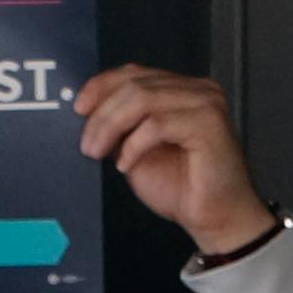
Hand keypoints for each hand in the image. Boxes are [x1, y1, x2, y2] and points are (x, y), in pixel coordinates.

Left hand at [74, 64, 276, 255]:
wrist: (214, 218)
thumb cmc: (181, 188)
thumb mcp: (136, 152)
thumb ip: (120, 128)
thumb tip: (87, 114)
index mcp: (180, 90)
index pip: (134, 73)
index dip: (101, 86)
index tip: (78, 109)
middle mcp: (197, 90)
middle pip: (135, 84)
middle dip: (102, 114)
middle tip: (86, 144)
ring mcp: (205, 103)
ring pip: (143, 98)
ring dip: (112, 126)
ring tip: (99, 152)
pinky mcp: (209, 123)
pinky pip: (158, 124)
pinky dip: (135, 145)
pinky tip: (126, 164)